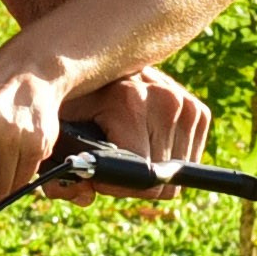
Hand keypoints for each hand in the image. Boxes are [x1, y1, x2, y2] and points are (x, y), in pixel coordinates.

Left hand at [48, 66, 209, 203]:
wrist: (90, 60)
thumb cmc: (69, 100)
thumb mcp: (58, 131)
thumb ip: (60, 170)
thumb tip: (85, 195)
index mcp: (132, 100)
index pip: (142, 176)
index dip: (115, 184)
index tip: (95, 172)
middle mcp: (166, 99)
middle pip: (161, 181)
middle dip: (130, 178)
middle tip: (108, 156)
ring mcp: (186, 103)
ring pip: (176, 173)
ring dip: (149, 169)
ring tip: (125, 143)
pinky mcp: (198, 111)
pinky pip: (188, 161)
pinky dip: (166, 158)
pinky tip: (144, 138)